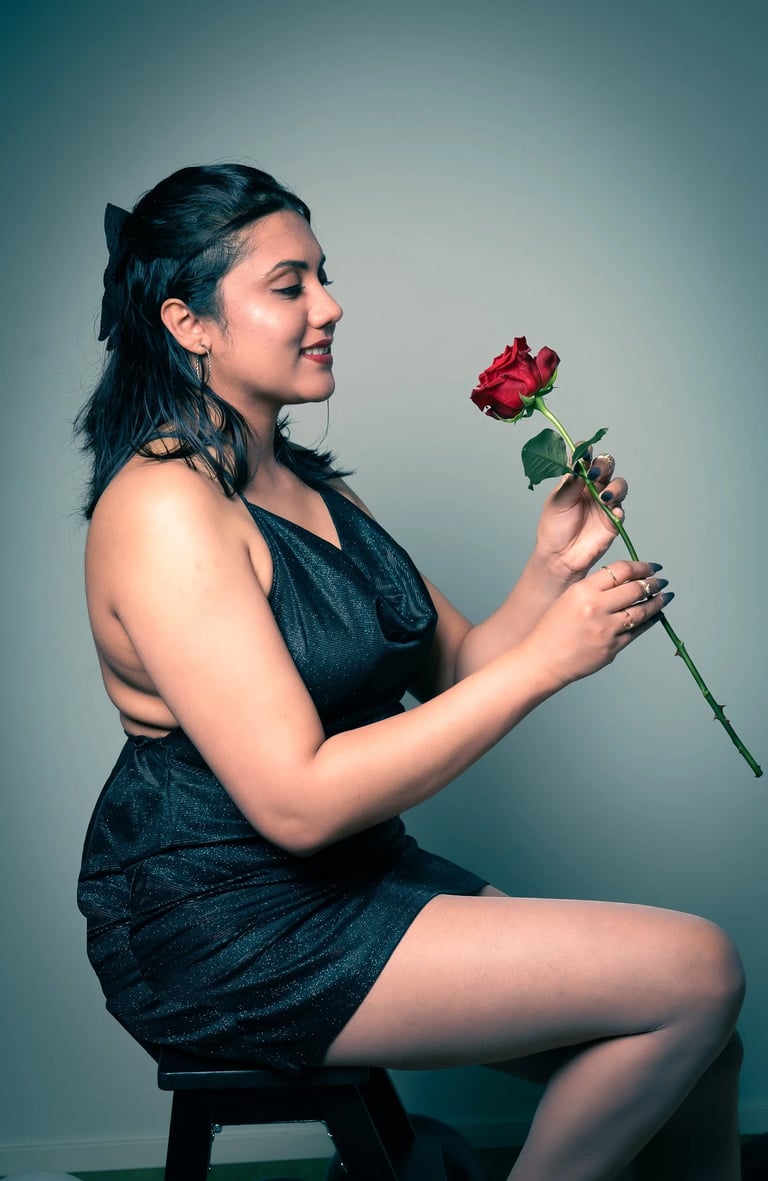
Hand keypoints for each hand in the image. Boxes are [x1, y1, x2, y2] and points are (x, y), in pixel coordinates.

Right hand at [522, 559, 670, 687]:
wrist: (542, 659)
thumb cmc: (552, 628)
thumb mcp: (569, 598)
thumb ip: (595, 588)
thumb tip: (626, 580)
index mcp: (583, 591)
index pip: (621, 570)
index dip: (641, 566)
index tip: (651, 567)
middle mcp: (596, 608)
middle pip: (636, 589)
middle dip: (653, 583)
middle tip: (662, 581)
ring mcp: (606, 629)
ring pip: (642, 611)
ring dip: (657, 602)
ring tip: (665, 597)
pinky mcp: (612, 648)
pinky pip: (637, 632)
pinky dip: (649, 622)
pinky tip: (655, 616)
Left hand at [535, 449, 627, 579]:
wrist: (560, 557)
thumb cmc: (554, 529)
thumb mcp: (557, 503)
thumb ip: (569, 483)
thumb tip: (578, 464)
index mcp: (577, 479)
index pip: (585, 458)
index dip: (586, 452)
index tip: (584, 452)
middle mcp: (593, 487)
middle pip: (606, 466)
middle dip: (603, 465)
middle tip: (594, 474)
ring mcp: (605, 503)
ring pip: (619, 485)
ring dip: (615, 487)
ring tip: (604, 497)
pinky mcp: (613, 520)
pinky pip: (622, 510)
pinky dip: (619, 509)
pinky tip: (612, 512)